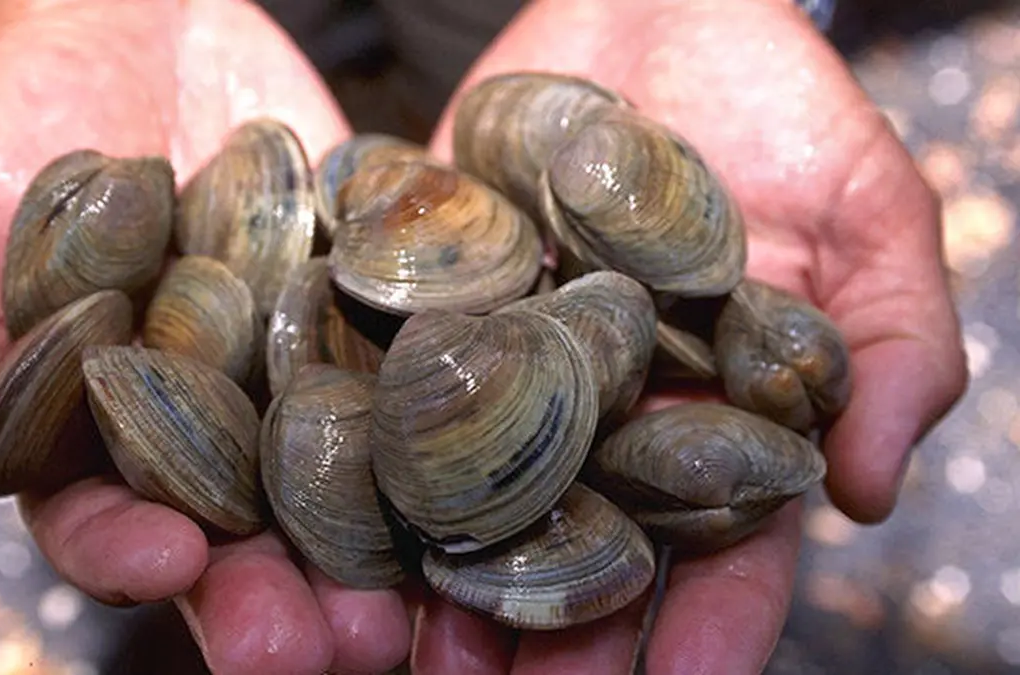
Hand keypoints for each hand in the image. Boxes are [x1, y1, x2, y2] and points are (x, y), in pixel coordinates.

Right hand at [0, 1, 413, 672]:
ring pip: (336, 491)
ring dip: (375, 558)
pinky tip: (479, 474)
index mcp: (89, 442)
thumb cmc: (5, 132)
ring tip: (409, 607)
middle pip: (240, 542)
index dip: (130, 555)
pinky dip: (440, 430)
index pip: (105, 526)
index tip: (172, 561)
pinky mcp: (361, 325)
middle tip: (332, 648)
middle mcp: (199, 435)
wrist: (127, 28)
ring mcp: (291, 381)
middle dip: (281, 602)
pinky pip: (405, 381)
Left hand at [415, 0, 967, 671]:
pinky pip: (401, 388)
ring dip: (449, 577)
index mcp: (718, 424)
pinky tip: (344, 511)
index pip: (723, 553)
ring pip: (479, 499)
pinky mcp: (437, 307)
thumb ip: (896, 343)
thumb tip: (876, 487)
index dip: (708, 630)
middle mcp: (608, 418)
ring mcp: (516, 370)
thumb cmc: (783, 111)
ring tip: (415, 645)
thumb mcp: (869, 213)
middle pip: (582, 553)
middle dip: (552, 636)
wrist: (656, 13)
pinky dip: (373, 448)